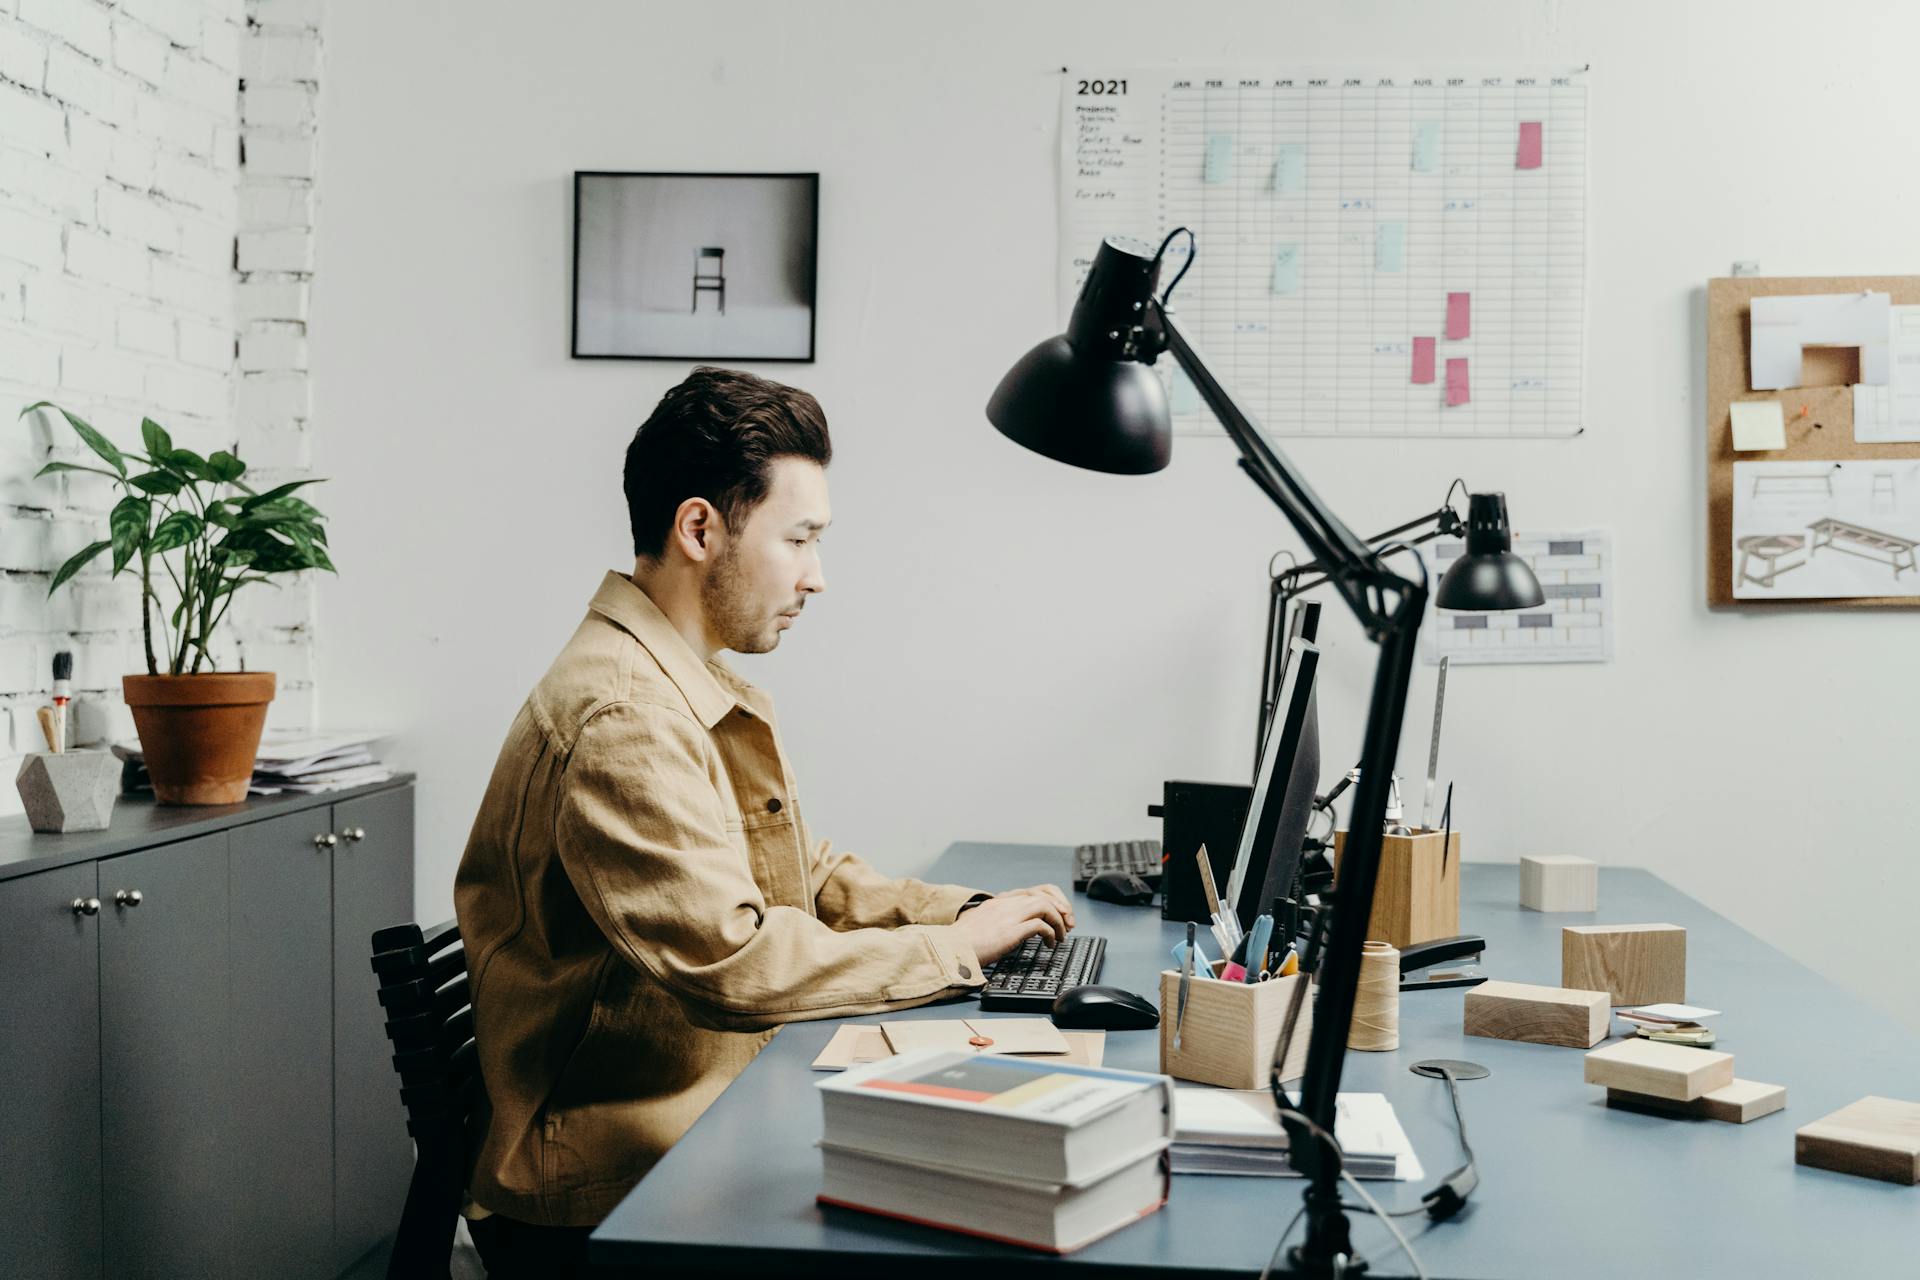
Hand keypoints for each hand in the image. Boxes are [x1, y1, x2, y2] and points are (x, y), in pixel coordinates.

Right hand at [955, 893, 1071, 966]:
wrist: (947, 950)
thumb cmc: (960, 944)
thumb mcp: (980, 925)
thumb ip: (997, 922)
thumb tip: (1012, 929)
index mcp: (998, 902)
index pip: (1033, 891)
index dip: (1052, 900)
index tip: (1059, 915)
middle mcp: (1005, 904)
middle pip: (1044, 894)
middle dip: (1061, 908)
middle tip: (1068, 925)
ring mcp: (1008, 916)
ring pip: (1045, 906)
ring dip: (1059, 921)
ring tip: (1061, 936)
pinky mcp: (1010, 931)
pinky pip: (1040, 925)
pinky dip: (1050, 933)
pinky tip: (1049, 944)